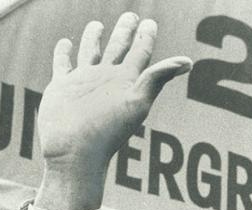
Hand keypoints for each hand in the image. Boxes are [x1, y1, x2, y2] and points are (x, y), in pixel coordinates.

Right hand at [34, 13, 190, 209]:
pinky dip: (63, 53)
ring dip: (94, 38)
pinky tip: (65, 43)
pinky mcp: (62, 87)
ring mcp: (84, 82)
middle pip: (118, 48)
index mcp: (126, 80)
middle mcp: (107, 78)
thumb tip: (188, 62)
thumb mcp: (137, 101)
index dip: (146, 36)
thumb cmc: (108, 130)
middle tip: (131, 15)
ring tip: (97, 24)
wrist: (75, 152)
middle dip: (125, 31)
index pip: (140, 52)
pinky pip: (63, 64)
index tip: (150, 23)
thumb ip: (158, 77)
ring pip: (91, 52)